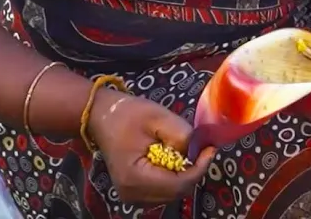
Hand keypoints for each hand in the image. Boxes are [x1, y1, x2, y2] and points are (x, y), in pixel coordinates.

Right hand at [88, 91, 214, 206]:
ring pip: (171, 194)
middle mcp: (132, 193)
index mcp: (135, 177)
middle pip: (176, 192)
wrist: (100, 117)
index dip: (199, 168)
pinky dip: (173, 178)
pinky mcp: (133, 193)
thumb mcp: (157, 116)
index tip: (210, 149)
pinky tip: (173, 161)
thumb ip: (180, 134)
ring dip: (184, 175)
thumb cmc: (126, 115)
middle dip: (193, 171)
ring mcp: (131, 196)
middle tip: (202, 149)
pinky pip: (162, 191)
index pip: (178, 184)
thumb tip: (199, 150)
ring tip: (187, 153)